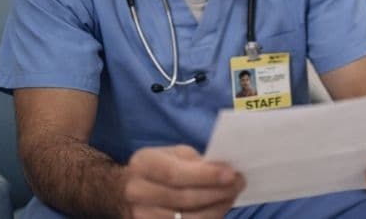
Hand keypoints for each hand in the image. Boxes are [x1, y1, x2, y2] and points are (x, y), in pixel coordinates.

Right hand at [122, 145, 244, 218]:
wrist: (125, 189)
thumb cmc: (158, 167)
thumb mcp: (172, 154)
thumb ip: (195, 161)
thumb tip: (225, 171)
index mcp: (142, 165)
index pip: (175, 174)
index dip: (205, 176)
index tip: (231, 174)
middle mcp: (137, 193)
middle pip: (184, 199)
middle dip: (218, 193)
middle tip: (239, 184)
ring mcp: (141, 217)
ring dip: (217, 209)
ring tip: (232, 196)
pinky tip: (219, 209)